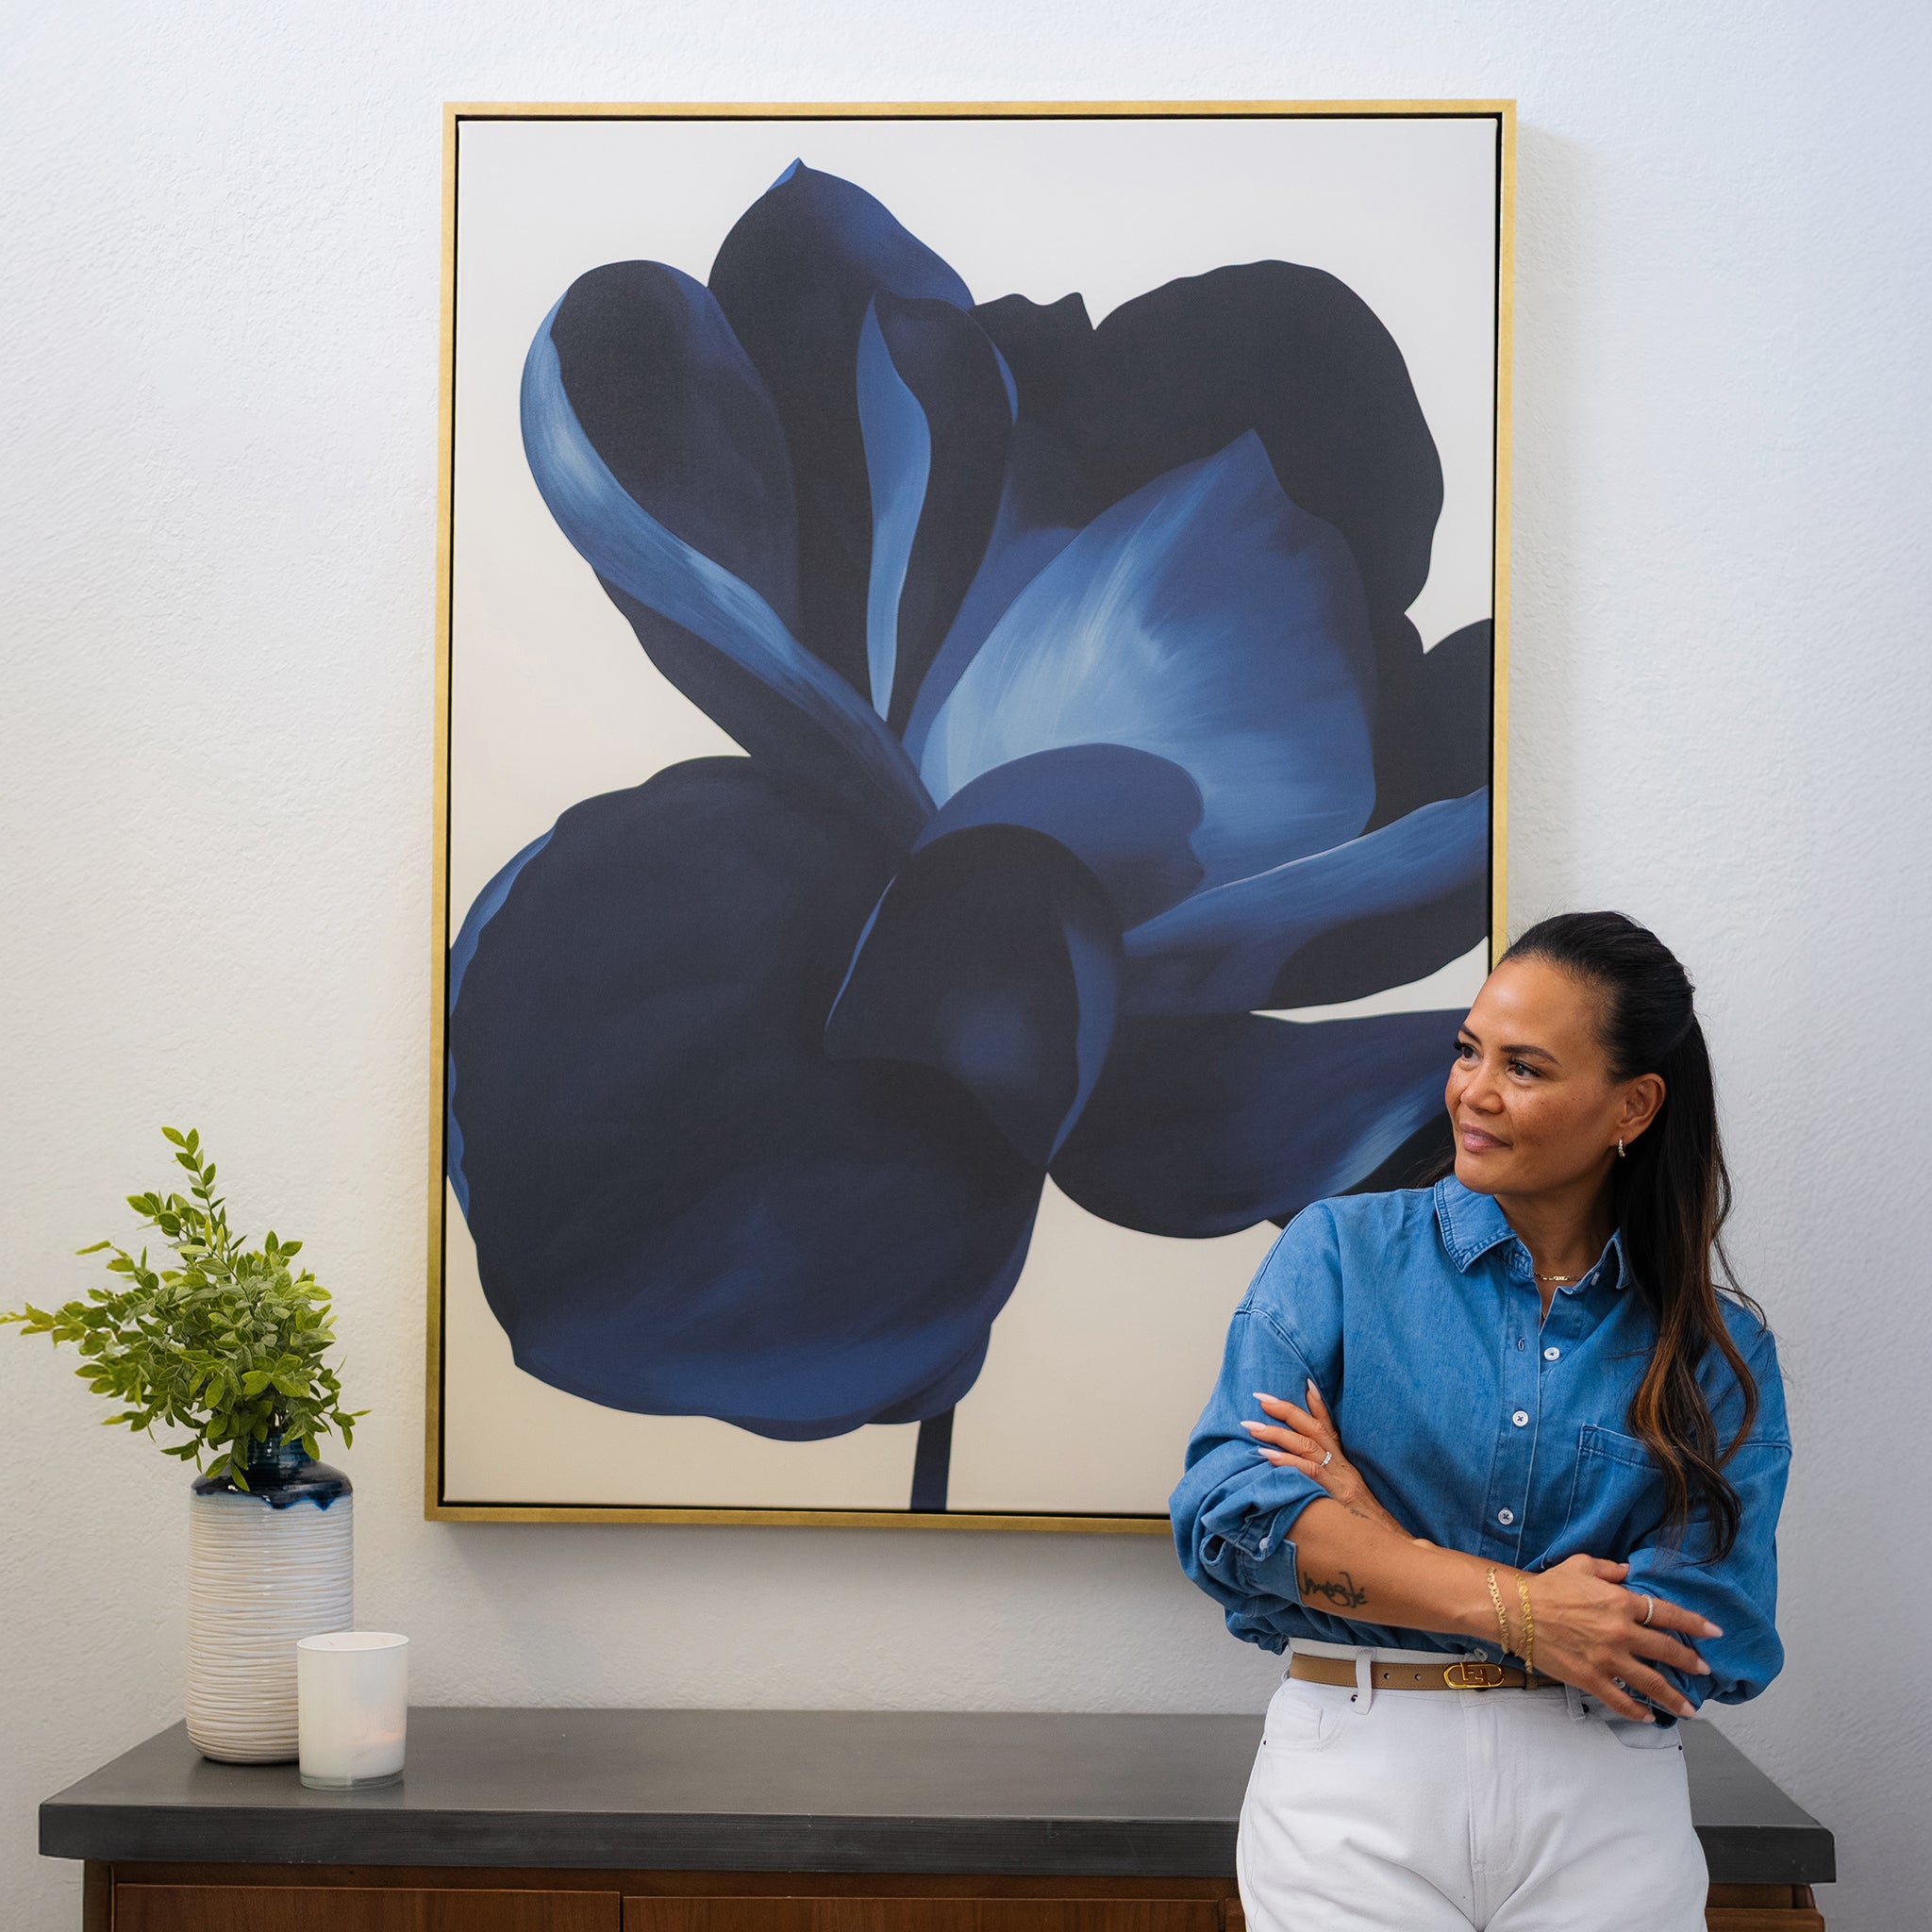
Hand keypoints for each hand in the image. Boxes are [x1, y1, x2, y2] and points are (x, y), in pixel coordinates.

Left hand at [1242, 1381, 1415, 1540]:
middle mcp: (1343, 1468)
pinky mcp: (1336, 1495)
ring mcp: (1340, 1480)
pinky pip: (1308, 1473)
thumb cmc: (1366, 1527)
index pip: (1330, 1428)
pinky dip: (1286, 1461)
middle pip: (1314, 1430)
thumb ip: (1327, 1484)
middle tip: (1259, 1397)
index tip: (1303, 1383)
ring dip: (1277, 1433)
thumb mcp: (1348, 1500)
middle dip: (1285, 1410)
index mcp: (1345, 1466)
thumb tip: (1299, 1477)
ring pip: (1307, 1446)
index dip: (1316, 1405)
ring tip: (1252, 1427)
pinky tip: (1266, 1456)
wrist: (1392, 1548)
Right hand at [1522, 1555, 1722, 1720]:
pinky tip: (1648, 1715)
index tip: (1714, 1632)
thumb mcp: (1582, 1565)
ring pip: (1651, 1683)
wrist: (1518, 1610)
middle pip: (1667, 1651)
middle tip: (1704, 1670)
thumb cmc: (1550, 1585)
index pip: (1668, 1614)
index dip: (1695, 1624)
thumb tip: (1628, 1573)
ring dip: (1673, 1697)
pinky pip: (1620, 1700)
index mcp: (1621, 1603)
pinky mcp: (1591, 1678)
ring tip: (1690, 1709)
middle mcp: (1621, 1633)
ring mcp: (1607, 1659)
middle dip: (1690, 1662)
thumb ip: (1611, 1569)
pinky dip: (1637, 1710)